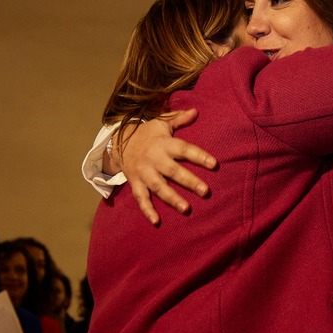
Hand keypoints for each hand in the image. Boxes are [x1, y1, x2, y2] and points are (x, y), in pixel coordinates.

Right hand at [115, 109, 218, 225]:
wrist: (118, 142)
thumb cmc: (146, 134)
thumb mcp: (161, 123)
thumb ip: (179, 118)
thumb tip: (196, 111)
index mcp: (163, 144)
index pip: (184, 149)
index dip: (199, 156)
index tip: (214, 164)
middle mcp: (154, 159)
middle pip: (173, 171)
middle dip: (189, 181)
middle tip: (205, 191)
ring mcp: (144, 173)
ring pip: (158, 187)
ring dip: (172, 198)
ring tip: (186, 208)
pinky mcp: (135, 183)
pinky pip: (141, 199)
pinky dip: (147, 211)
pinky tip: (156, 222)